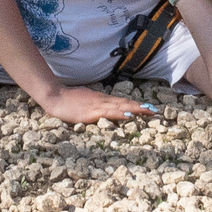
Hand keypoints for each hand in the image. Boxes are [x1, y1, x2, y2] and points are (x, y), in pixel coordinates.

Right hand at [41, 84, 157, 125]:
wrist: (55, 97)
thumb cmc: (67, 100)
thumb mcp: (84, 102)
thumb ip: (95, 106)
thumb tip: (103, 110)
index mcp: (101, 100)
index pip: (122, 102)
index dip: (136, 104)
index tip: (149, 108)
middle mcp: (103, 101)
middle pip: (125, 103)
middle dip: (141, 107)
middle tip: (156, 110)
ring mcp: (98, 105)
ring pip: (121, 106)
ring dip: (135, 108)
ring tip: (148, 111)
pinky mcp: (92, 112)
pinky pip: (109, 113)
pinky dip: (120, 113)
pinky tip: (129, 114)